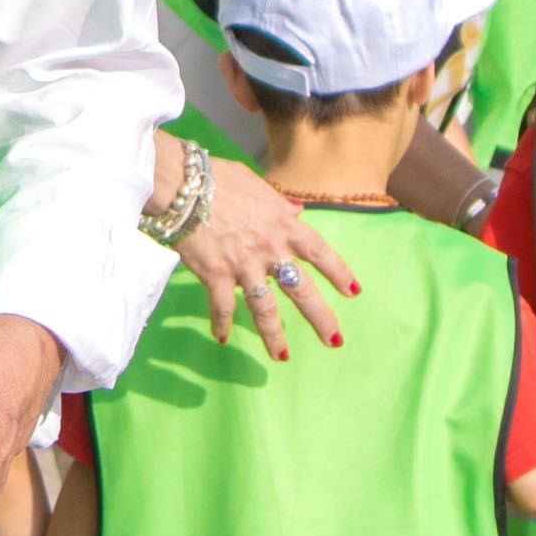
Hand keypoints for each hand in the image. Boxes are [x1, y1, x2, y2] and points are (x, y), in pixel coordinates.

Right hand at [169, 160, 356, 363]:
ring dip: (274, 335)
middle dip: (320, 317)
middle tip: (334, 340)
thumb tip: (298, 211)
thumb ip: (280, 204)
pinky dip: (221, 322)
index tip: (353, 292)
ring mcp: (243, 264)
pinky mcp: (216, 274)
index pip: (319, 252)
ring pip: (265, 308)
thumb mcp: (257, 186)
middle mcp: (269, 248)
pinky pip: (222, 306)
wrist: (183, 184)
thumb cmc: (218, 178)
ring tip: (282, 356)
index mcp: (283, 225)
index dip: (338, 273)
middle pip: (302, 289)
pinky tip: (222, 337)